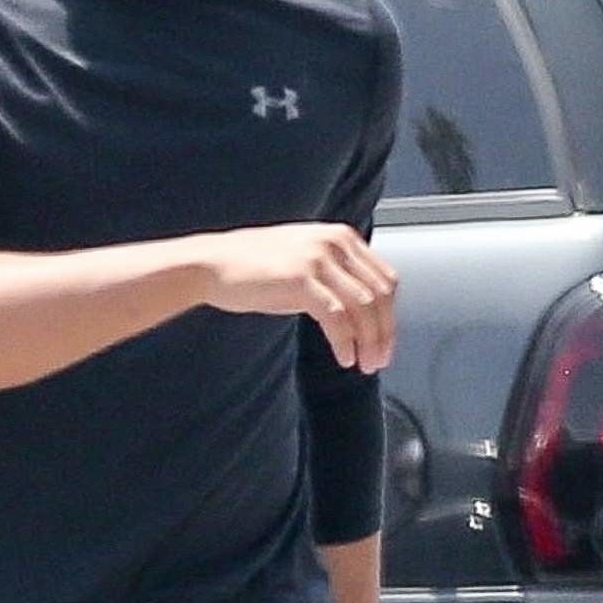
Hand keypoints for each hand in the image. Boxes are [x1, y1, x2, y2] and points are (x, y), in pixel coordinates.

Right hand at [195, 224, 398, 371]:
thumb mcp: (307, 262)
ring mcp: (318, 259)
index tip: (386, 343)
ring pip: (363, 308)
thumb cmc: (255, 267)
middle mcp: (335, 243)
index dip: (390, 317)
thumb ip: (339, 278)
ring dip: (369, 342)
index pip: (385, 280)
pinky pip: (337, 318)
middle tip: (378, 361)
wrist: (211, 263)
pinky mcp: (300, 279)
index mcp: (342, 237)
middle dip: (384, 334)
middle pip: (379, 296)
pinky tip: (344, 358)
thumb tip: (368, 315)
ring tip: (363, 364)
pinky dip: (345, 342)